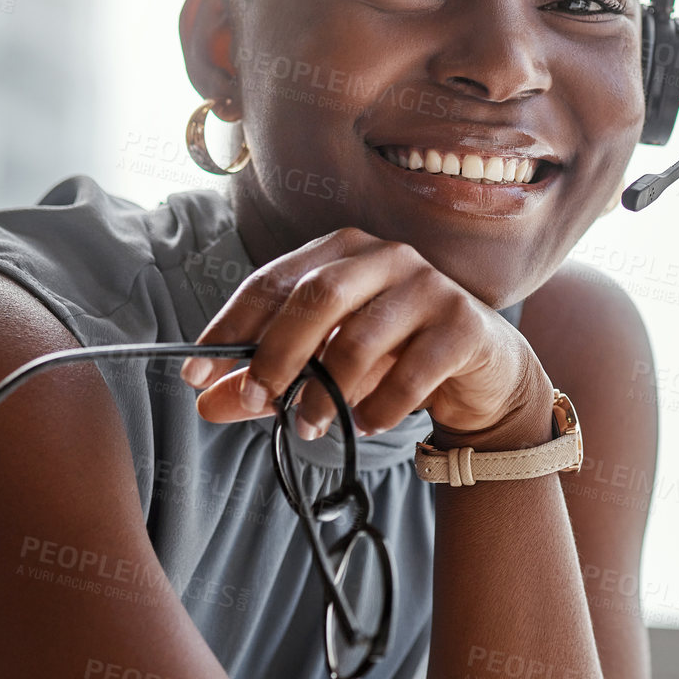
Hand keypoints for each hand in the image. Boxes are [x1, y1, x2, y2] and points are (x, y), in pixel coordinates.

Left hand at [178, 227, 551, 441]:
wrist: (482, 372)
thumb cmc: (393, 358)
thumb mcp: (323, 368)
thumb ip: (268, 380)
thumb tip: (207, 402)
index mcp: (341, 251)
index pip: (272, 281)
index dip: (230, 328)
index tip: (196, 375)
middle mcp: (385, 256)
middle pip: (317, 296)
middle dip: (277, 355)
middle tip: (256, 402)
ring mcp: (429, 286)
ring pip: (362, 337)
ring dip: (327, 392)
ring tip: (311, 427)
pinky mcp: (464, 324)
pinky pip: (412, 370)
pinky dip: (381, 407)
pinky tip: (368, 425)